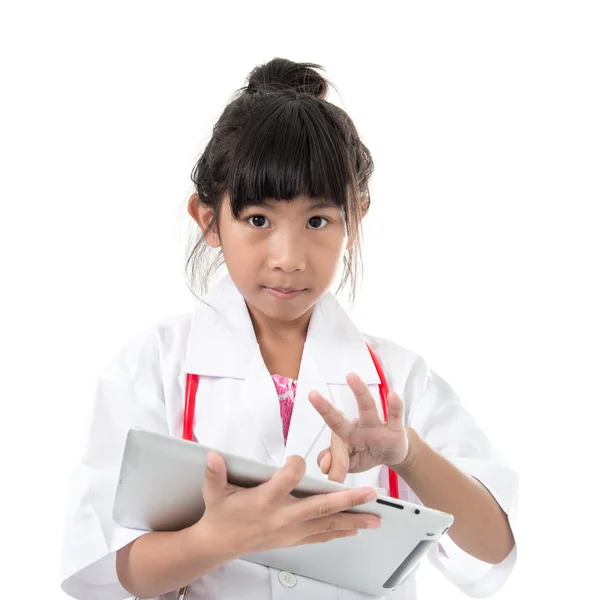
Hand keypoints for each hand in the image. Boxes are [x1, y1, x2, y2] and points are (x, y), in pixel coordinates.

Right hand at [194, 452, 381, 557]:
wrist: (220, 544)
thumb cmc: (221, 514)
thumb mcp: (214, 492)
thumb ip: (214, 473)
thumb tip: (212, 456)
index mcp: (264, 501)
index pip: (287, 481)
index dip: (295, 467)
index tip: (299, 459)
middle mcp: (282, 517)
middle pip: (319, 507)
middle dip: (347, 501)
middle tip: (369, 495)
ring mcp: (291, 531)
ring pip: (326, 524)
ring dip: (352, 520)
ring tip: (375, 517)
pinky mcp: (294, 538)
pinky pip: (321, 535)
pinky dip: (339, 531)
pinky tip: (355, 528)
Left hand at [308, 372, 409, 482]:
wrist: (392, 453)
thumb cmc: (366, 453)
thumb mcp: (350, 462)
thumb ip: (335, 462)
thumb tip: (324, 466)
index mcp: (344, 437)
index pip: (333, 447)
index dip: (331, 459)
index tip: (327, 470)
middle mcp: (357, 427)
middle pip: (339, 418)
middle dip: (325, 408)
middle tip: (312, 395)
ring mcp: (375, 425)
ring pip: (367, 407)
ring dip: (359, 392)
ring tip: (351, 377)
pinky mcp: (395, 428)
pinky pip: (395, 415)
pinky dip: (395, 406)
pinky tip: (393, 396)